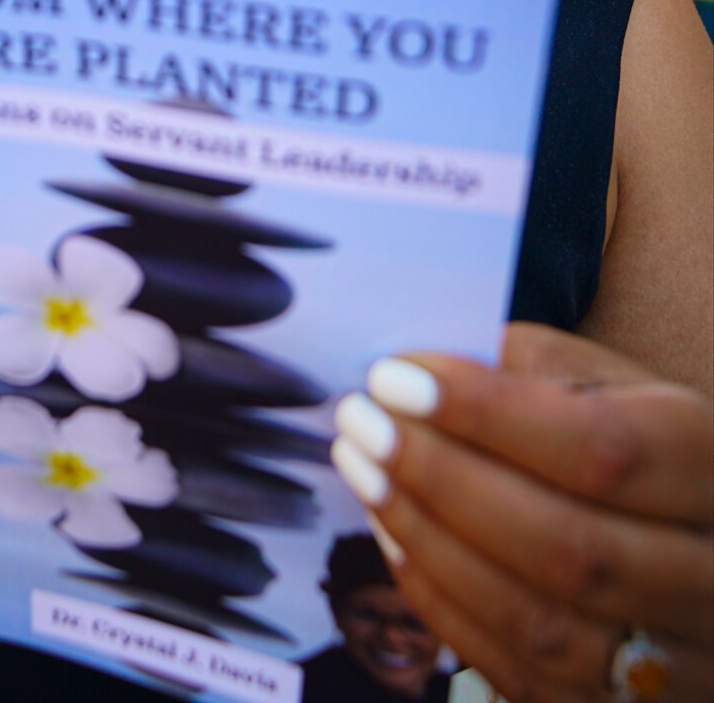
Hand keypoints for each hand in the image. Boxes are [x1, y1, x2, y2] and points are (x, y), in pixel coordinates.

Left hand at [332, 324, 712, 701]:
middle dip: (441, 479)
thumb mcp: (613, 382)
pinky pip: (517, 669)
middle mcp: (709, 575)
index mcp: (709, 466)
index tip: (394, 377)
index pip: (598, 450)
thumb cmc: (641, 442)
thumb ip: (527, 368)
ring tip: (362, 469)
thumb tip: (417, 369)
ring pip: (538, 622)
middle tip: (360, 422)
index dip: (486, 415)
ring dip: (427, 539)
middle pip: (565, 545)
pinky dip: (440, 600)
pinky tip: (392, 534)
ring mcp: (672, 660)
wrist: (698, 542)